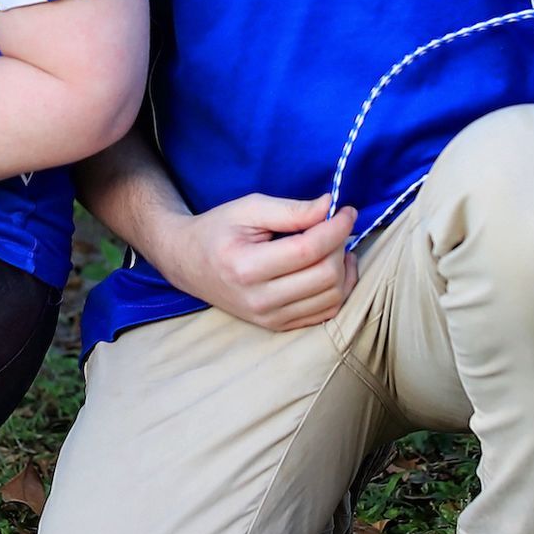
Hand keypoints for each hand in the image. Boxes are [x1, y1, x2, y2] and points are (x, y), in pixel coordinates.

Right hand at [164, 193, 358, 331]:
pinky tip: (333, 267)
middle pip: (325, 276)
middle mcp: (259, 300)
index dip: (336, 228)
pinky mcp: (277, 325)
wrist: (188, 263)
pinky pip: (325, 313)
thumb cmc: (218, 230)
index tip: (345, 210)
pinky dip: (339, 289)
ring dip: (343, 268)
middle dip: (340, 246)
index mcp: (246, 267)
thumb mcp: (248, 208)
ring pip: (331, 297)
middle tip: (334, 226)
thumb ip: (291, 209)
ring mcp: (269, 318)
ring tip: (334, 246)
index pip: (308, 251)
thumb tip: (330, 207)